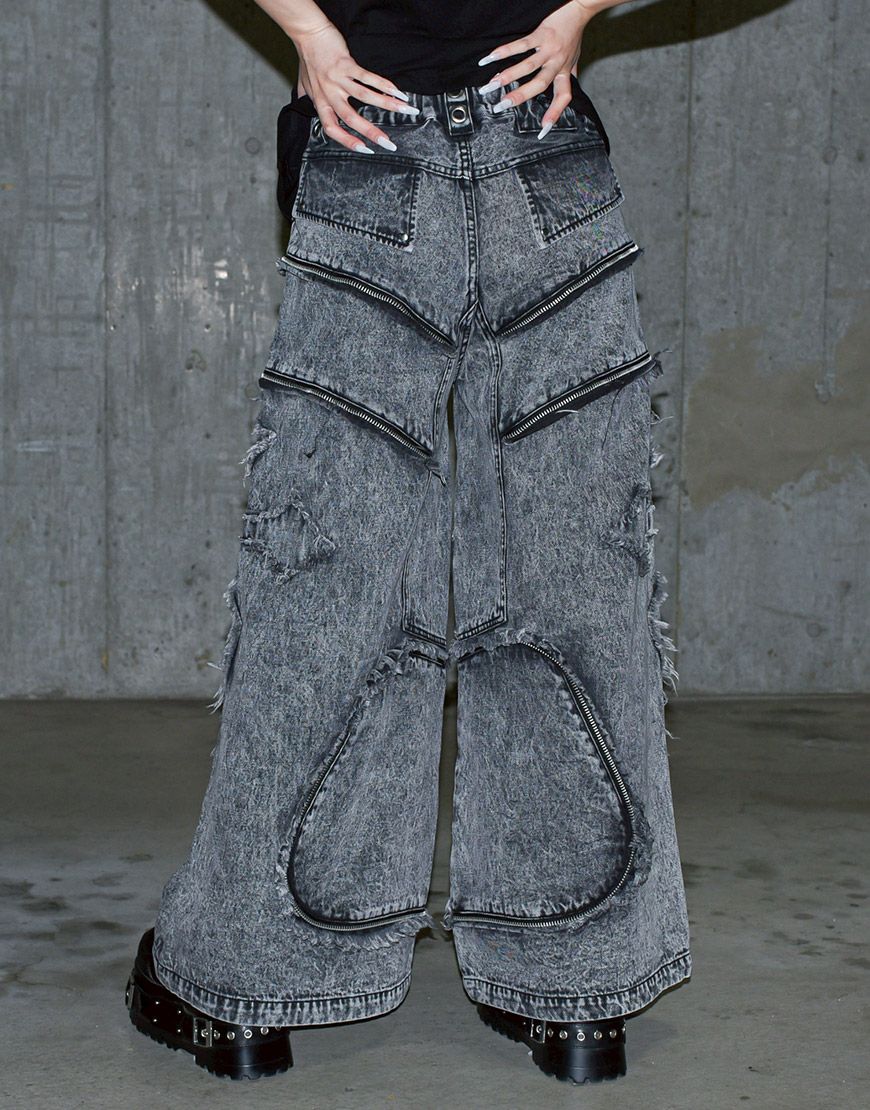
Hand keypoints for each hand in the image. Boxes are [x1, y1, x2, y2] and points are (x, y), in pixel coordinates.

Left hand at [293, 21, 417, 151]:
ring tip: (405, 111)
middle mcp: (329, 94)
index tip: (365, 150)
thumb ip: (308, 97)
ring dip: (388, 106)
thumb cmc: (307, 57)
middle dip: (372, 132)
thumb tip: (305, 107)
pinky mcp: (346, 64)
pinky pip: (367, 77)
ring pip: (365, 98)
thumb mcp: (304, 84)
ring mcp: (338, 79)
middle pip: (352, 119)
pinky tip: (398, 91)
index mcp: (320, 102)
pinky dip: (384, 85)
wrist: (307, 32)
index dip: (348, 141)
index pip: (332, 129)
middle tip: (389, 143)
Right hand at [475, 0, 596, 137]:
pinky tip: (491, 57)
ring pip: (528, 67)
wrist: (580, 8)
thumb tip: (567, 90)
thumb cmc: (574, 34)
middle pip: (539, 85)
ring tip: (491, 85)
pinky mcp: (542, 33)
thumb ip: (568, 75)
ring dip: (508, 76)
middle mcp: (557, 63)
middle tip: (500, 105)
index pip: (563, 98)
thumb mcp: (574, 59)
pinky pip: (522, 45)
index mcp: (564, 72)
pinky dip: (505, 51)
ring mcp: (550, 49)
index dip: (554, 114)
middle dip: (519, 97)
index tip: (542, 130)